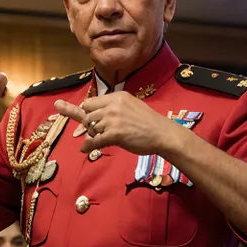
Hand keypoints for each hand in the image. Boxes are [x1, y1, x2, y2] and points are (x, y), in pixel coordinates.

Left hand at [55, 91, 172, 153]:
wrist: (162, 133)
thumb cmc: (148, 121)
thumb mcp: (131, 105)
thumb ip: (114, 107)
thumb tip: (98, 115)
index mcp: (117, 97)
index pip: (90, 102)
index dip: (89, 111)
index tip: (91, 118)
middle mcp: (113, 106)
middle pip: (88, 115)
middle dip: (89, 124)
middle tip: (98, 131)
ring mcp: (113, 120)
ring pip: (91, 128)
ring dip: (93, 135)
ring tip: (104, 138)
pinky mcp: (114, 134)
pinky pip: (94, 141)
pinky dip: (88, 146)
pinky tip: (85, 149)